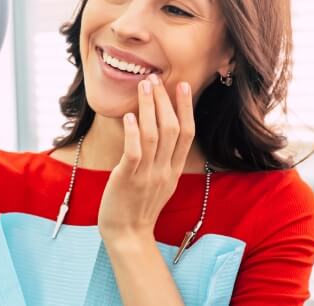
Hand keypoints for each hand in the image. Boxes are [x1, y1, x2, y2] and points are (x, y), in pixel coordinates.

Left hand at [98, 74, 194, 239]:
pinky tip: (131, 115)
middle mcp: (165, 170)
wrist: (127, 234)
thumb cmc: (139, 205)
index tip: (183, 86)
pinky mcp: (128, 179)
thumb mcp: (160, 182)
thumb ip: (164, 159)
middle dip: (165, 100)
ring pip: (154, 135)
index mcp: (174, 170)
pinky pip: (134, 152)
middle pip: (172, 129)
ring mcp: (147, 175)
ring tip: (144, 86)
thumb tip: (161, 132)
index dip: (186, 108)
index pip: (187, 133)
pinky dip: (134, 132)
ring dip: (149, 107)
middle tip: (156, 78)